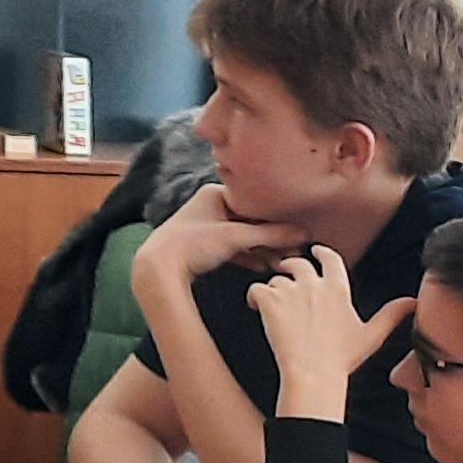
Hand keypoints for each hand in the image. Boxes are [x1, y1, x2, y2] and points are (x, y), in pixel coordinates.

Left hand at [134, 185, 308, 296]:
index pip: (256, 202)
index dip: (277, 218)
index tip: (297, 231)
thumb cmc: (191, 245)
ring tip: (281, 262)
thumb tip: (305, 233)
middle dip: (272, 237)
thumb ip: (272, 235)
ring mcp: (207, 226)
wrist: (157, 269)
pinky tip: (262, 266)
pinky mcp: (203, 245)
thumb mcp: (235, 238)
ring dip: (262, 249)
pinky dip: (247, 256)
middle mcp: (211, 205)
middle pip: (251, 220)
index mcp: (216, 193)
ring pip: (243, 236)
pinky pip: (232, 248)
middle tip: (293, 251)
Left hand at [246, 245, 410, 423]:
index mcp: (339, 289)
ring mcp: (291, 291)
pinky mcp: (270, 300)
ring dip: (274, 289)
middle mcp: (314, 284)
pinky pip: (255, 288)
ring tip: (275, 307)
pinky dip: (254, 298)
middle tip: (284, 273)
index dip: (320, 252)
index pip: (330, 258)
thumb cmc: (342, 358)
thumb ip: (392, 314)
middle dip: (290, 266)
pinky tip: (257, 309)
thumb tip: (414, 301)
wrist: (313, 372)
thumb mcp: (372, 335)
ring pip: (275, 279)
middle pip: (297, 263)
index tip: (314, 250)